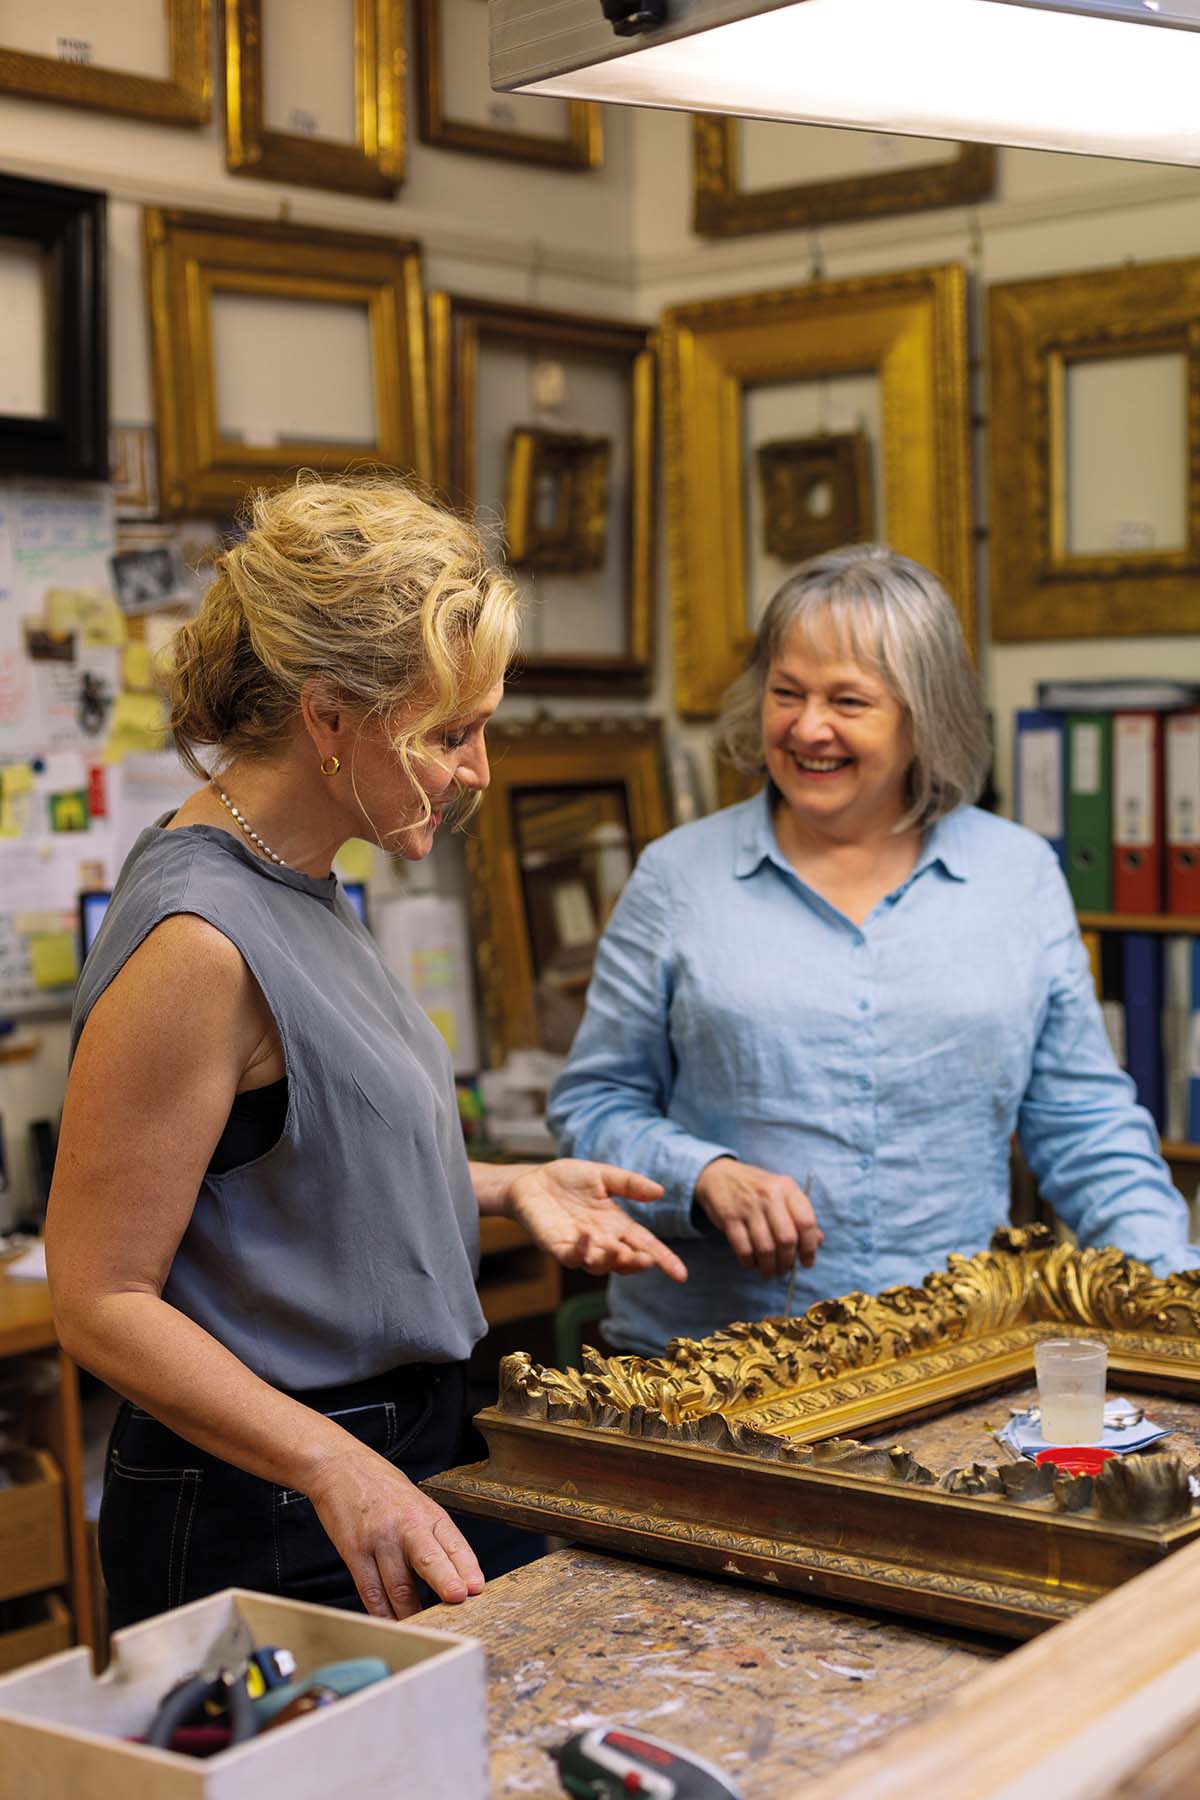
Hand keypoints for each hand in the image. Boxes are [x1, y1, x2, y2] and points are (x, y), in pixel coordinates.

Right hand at [306, 1446, 483, 1618]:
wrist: (340, 1467)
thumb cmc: (383, 1488)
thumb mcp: (418, 1503)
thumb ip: (435, 1537)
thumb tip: (457, 1576)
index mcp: (428, 1514)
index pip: (454, 1542)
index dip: (467, 1566)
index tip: (477, 1589)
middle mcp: (405, 1526)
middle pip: (428, 1558)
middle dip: (444, 1581)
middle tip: (457, 1600)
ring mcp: (378, 1540)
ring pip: (398, 1584)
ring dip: (411, 1612)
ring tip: (424, 1630)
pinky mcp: (354, 1551)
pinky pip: (370, 1590)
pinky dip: (382, 1612)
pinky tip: (391, 1623)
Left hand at [506, 1159, 687, 1283]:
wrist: (532, 1181)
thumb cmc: (568, 1179)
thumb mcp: (603, 1175)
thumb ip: (629, 1184)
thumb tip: (660, 1192)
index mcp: (617, 1225)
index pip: (645, 1245)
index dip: (664, 1260)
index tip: (681, 1275)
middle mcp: (602, 1241)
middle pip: (625, 1261)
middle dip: (637, 1262)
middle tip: (647, 1259)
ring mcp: (580, 1247)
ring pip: (600, 1265)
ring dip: (611, 1260)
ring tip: (619, 1249)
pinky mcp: (557, 1247)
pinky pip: (572, 1256)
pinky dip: (581, 1251)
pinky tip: (587, 1238)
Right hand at [694, 1158, 821, 1279]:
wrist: (718, 1175)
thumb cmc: (755, 1188)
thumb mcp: (781, 1193)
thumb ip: (799, 1215)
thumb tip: (818, 1242)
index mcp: (787, 1188)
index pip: (807, 1222)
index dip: (810, 1247)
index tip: (807, 1262)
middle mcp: (769, 1195)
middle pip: (787, 1239)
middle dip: (787, 1262)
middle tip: (784, 1270)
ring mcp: (748, 1206)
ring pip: (766, 1248)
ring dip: (769, 1267)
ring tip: (769, 1271)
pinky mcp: (730, 1218)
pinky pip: (744, 1249)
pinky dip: (749, 1262)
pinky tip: (752, 1262)